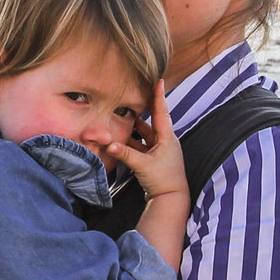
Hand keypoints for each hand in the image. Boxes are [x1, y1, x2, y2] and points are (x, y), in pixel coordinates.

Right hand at [106, 81, 186, 202]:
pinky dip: (131, 142)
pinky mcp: (153, 160)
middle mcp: (164, 141)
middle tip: (131, 96)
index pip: (161, 111)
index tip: (158, 79)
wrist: (170, 200)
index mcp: (166, 138)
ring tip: (120, 117)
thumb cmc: (162, 180)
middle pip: (150, 122)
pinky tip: (120, 140)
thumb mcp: (142, 165)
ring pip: (144, 135)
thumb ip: (125, 153)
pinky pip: (141, 146)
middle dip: (140, 110)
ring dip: (133, 128)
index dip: (158, 95)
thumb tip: (108, 144)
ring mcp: (160, 151)